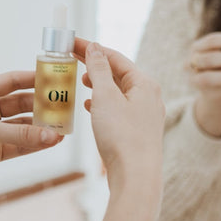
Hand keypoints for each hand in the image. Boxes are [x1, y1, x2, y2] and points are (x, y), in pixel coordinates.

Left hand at [0, 71, 60, 220]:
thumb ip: (19, 133)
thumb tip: (51, 136)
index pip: (9, 82)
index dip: (30, 79)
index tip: (53, 78)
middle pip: (18, 104)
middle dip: (40, 106)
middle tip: (63, 107)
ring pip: (20, 127)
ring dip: (39, 128)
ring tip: (62, 128)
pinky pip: (17, 145)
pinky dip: (33, 144)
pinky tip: (50, 143)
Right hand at [74, 39, 164, 220]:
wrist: (135, 177)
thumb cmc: (122, 136)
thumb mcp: (105, 97)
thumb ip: (99, 70)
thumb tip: (95, 48)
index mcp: (144, 84)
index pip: (114, 57)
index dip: (91, 48)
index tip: (71, 43)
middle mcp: (148, 97)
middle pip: (118, 73)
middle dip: (94, 65)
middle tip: (71, 59)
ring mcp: (144, 115)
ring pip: (117, 91)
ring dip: (98, 84)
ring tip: (81, 81)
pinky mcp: (137, 131)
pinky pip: (118, 108)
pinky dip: (102, 103)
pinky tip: (89, 106)